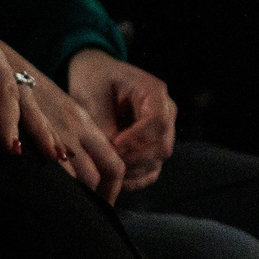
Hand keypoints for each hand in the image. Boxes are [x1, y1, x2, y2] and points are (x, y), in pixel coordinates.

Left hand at [65, 48, 178, 190]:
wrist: (96, 76)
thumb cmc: (93, 79)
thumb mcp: (92, 93)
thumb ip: (103, 122)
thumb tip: (112, 152)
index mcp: (154, 92)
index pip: (158, 121)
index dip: (138, 138)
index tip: (114, 145)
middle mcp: (165, 112)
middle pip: (162, 145)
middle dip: (134, 158)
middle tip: (107, 162)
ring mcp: (162, 131)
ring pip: (158, 160)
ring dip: (133, 170)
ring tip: (108, 173)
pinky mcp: (152, 146)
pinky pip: (151, 169)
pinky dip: (136, 178)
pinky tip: (116, 181)